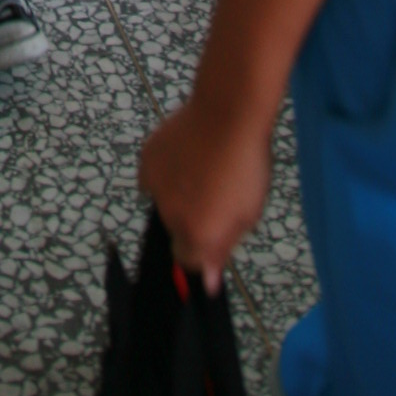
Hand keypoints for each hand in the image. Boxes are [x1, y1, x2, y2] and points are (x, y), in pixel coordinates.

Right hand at [137, 94, 273, 293]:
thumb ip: (224, 249)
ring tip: (201, 171)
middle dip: (192, 220)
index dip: (203, 250)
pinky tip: (186, 158)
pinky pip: (153, 177)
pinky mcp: (146, 161)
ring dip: (178, 196)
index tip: (215, 232)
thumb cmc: (246, 165)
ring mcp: (155, 188)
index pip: (189, 263)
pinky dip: (166, 174)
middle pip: (177, 232)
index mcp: (199, 234)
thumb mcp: (249, 213)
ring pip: (164, 203)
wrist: (227, 114)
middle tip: (214, 195)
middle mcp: (171, 217)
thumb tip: (207, 282)